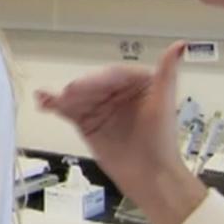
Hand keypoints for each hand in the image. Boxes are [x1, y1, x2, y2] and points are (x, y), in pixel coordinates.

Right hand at [37, 41, 206, 223]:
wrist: (150, 177)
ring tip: (47, 99)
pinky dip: (55, 106)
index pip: (114, 75)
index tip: (84, 86)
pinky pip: (69, 110)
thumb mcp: (164, 103)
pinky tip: (43, 102)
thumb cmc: (161, 142)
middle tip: (68, 95)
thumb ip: (167, 73)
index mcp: (137, 81)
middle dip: (79, 90)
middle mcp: (117, 90)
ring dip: (61, 97)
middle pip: (93, 85)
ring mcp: (100, 106)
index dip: (99, 80)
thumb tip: (179, 45)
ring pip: (78, 97)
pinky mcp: (87, 121)